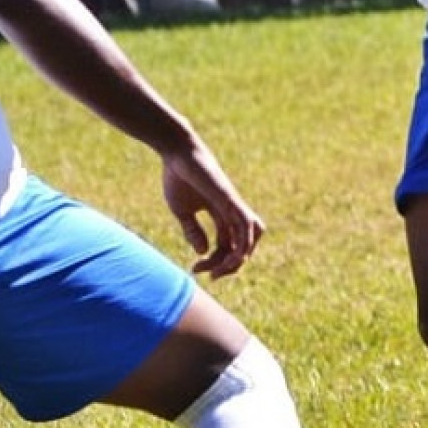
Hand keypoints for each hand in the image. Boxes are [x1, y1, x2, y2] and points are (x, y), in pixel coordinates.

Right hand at [160, 141, 265, 279]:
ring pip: (250, 238)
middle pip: (241, 246)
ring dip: (239, 258)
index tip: (195, 269)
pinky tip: (232, 255)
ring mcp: (233, 205)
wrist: (177, 152)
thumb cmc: (178, 177)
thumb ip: (192, 231)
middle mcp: (231, 212)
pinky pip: (247, 224)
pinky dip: (245, 242)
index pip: (226, 247)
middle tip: (210, 275)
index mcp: (221, 216)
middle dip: (228, 266)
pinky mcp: (231, 199)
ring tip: (221, 269)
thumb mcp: (183, 211)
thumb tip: (202, 252)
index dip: (213, 263)